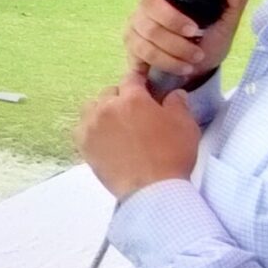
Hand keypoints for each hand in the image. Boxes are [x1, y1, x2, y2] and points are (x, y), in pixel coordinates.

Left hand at [75, 82, 200, 200]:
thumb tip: (174, 93)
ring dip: (102, 111)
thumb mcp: (185, 125)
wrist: (152, 190)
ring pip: (92, 108)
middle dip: (122, 98)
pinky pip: (82, 128)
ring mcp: (92, 126)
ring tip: (115, 125)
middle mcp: (108, 107)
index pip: (132, 78)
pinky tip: (102, 138)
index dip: (139, 81)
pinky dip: (91, 129)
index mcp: (133, 98)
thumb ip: (178, 103)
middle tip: (134, 114)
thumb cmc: (172, 155)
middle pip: (110, 93)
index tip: (143, 87)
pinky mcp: (84, 145)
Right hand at [126, 0, 248, 85]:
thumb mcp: (226, 28)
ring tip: (195, 59)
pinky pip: (143, 51)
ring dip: (175, 48)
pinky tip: (182, 67)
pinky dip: (167, 61)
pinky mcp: (131, 43)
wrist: (193, 74)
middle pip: (150, 1)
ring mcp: (137, 21)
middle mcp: (151, 1)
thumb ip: (234, 5)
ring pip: (148, 30)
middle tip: (195, 34)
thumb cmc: (207, 44)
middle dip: (173, 21)